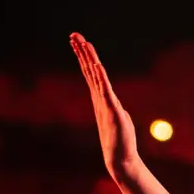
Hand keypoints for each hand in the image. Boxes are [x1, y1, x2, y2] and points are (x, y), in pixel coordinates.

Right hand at [70, 33, 140, 176]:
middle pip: (88, 69)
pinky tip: (97, 66)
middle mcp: (99, 98)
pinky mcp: (112, 111)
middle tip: (73, 35)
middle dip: (81, 52)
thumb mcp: (117, 117)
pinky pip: (106, 91)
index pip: (90, 72)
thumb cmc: (119, 139)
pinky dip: (101, 78)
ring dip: (89, 59)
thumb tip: (115, 106)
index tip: (78, 41)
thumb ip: (114, 108)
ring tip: (83, 43)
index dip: (83, 56)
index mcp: (100, 97)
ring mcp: (104, 103)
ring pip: (95, 76)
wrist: (120, 158)